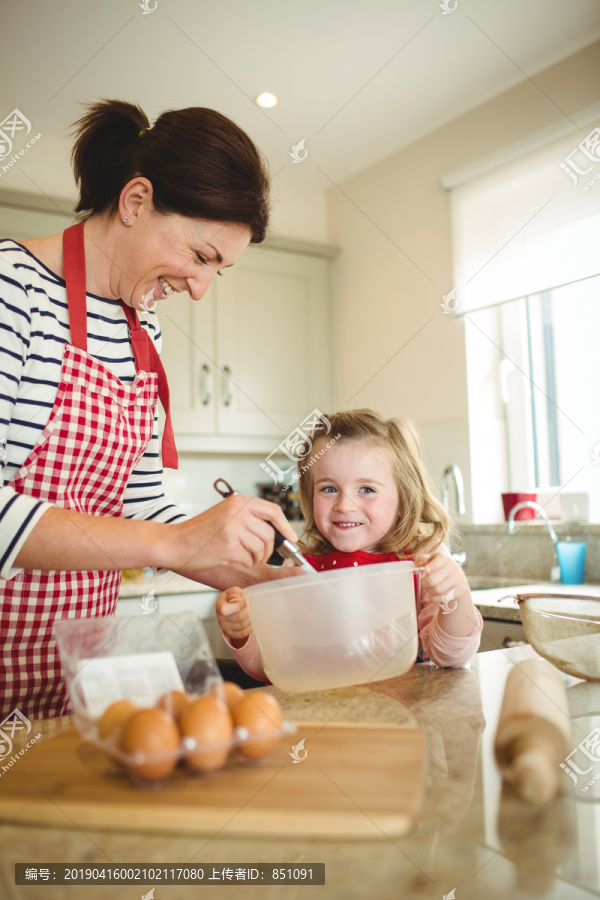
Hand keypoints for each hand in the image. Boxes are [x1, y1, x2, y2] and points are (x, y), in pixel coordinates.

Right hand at [164, 494, 297, 577]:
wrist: (174, 543)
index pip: (273, 510)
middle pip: (270, 533)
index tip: (291, 538)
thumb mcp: (225, 514)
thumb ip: (248, 518)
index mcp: (238, 501)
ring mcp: (233, 529)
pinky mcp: (229, 546)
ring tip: (242, 555)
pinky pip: (250, 559)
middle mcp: (237, 512)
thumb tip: (278, 532)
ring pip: (262, 548)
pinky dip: (245, 562)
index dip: (285, 526)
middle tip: (258, 555)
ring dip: (256, 557)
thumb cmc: (199, 532)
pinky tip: (231, 558)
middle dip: (269, 549)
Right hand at [216, 586, 252, 646]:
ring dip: (251, 618)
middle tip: (251, 606)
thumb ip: (234, 592)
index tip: (244, 601)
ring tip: (251, 611)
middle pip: (238, 617)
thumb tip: (235, 597)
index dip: (238, 605)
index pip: (225, 609)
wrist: (231, 607)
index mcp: (220, 606)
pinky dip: (250, 626)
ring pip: (243, 625)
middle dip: (248, 611)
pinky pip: (244, 633)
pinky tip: (250, 620)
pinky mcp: (232, 634)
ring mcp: (226, 628)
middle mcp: (221, 618)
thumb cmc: (233, 598)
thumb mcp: (233, 591)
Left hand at [414, 549, 468, 605]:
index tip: (426, 570)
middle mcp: (452, 567)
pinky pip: (443, 598)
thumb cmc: (439, 567)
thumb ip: (423, 559)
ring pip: (437, 590)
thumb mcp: (431, 560)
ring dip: (429, 591)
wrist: (457, 577)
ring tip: (429, 588)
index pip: (438, 561)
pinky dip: (435, 598)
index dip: (430, 566)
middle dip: (424, 583)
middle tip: (423, 582)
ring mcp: (457, 579)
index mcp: (444, 558)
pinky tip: (432, 596)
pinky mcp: (460, 589)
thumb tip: (418, 564)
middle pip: (432, 580)